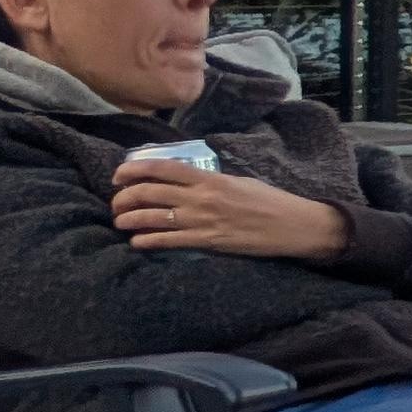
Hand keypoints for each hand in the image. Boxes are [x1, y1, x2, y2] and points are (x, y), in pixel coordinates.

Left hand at [111, 159, 347, 259]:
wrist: (294, 226)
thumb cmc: (271, 201)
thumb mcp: (241, 181)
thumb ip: (212, 181)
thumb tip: (189, 182)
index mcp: (210, 178)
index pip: (163, 168)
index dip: (134, 168)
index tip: (119, 174)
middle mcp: (201, 197)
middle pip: (149, 192)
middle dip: (124, 197)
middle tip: (117, 203)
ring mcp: (202, 220)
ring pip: (152, 217)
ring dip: (129, 220)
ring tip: (121, 222)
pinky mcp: (207, 242)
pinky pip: (167, 241)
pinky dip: (146, 241)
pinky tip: (137, 243)